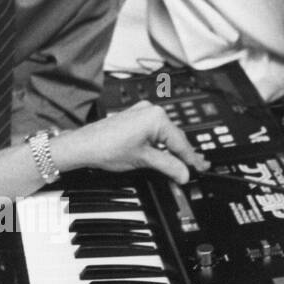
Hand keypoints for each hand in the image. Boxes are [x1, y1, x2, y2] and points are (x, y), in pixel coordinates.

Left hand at [54, 101, 208, 186]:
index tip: (200, 168)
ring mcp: (142, 112)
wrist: (83, 146)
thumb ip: (168, 166)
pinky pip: (154, 131)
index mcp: (156, 117)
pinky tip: (167, 153)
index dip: (191, 159)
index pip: (181, 142)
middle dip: (184, 154)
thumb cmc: (106, 148)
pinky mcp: (135, 118)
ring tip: (185, 163)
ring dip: (173, 150)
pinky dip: (161, 144)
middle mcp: (151, 110)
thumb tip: (184, 173)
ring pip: (165, 135)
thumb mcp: (143, 160)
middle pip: (175, 137)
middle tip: (197, 167)